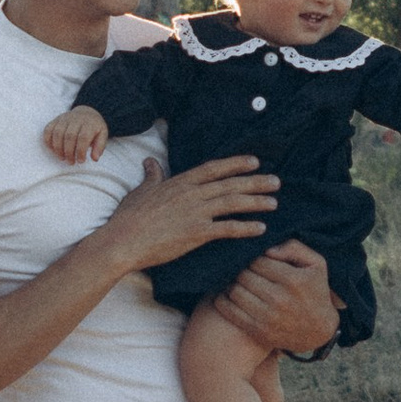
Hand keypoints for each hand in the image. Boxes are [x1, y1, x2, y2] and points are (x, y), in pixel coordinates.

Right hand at [45, 106, 107, 162]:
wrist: (86, 113)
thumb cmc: (93, 128)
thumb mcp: (102, 135)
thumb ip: (99, 147)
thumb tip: (95, 158)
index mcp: (89, 124)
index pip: (83, 137)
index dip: (81, 151)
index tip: (81, 161)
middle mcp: (75, 119)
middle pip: (69, 136)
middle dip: (69, 152)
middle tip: (71, 162)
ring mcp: (64, 119)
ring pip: (57, 133)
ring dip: (58, 148)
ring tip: (62, 158)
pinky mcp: (55, 120)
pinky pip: (48, 129)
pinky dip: (48, 141)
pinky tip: (53, 150)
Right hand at [103, 154, 277, 272]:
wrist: (124, 241)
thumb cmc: (129, 217)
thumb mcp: (142, 190)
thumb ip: (152, 175)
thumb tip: (150, 160)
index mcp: (181, 182)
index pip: (214, 168)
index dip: (236, 164)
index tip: (255, 161)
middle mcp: (192, 193)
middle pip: (230, 184)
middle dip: (255, 182)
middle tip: (276, 182)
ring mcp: (196, 212)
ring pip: (233, 203)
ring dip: (256, 202)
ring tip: (274, 203)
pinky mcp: (197, 233)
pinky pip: (228, 228)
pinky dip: (246, 227)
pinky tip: (260, 229)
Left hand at [213, 239, 339, 355]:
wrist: (318, 331)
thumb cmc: (315, 291)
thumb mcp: (316, 264)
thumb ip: (294, 248)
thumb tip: (268, 249)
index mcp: (293, 280)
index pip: (257, 261)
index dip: (252, 257)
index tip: (253, 259)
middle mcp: (279, 299)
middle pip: (244, 275)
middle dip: (241, 269)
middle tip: (241, 268)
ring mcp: (267, 317)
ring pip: (234, 291)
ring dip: (231, 283)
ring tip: (235, 280)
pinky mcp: (258, 331)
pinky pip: (229, 311)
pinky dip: (222, 300)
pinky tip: (226, 294)